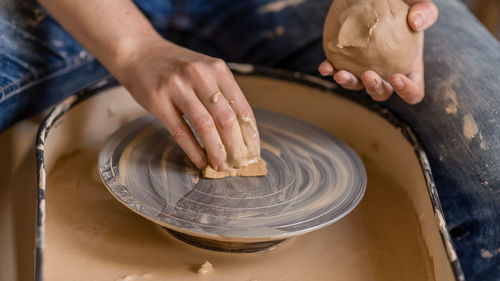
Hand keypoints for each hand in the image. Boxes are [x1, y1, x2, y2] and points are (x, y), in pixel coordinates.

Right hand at [115, 36, 259, 169]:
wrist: (138, 51)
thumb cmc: (175, 66)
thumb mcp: (204, 70)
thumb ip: (221, 93)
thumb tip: (241, 131)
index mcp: (217, 69)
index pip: (242, 107)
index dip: (250, 134)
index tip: (254, 152)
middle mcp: (200, 75)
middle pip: (226, 118)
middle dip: (236, 147)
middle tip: (240, 164)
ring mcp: (178, 87)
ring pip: (205, 126)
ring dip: (216, 151)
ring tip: (222, 167)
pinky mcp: (158, 100)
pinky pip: (180, 131)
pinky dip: (193, 150)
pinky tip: (200, 161)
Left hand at [319, 0, 438, 103]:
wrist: (377, 0)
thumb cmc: (404, 5)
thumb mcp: (418, 5)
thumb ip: (425, 11)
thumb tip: (416, 22)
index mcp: (408, 68)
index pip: (412, 92)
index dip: (406, 91)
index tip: (396, 77)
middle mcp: (385, 74)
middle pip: (381, 93)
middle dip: (374, 88)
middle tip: (368, 74)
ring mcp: (364, 69)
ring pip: (356, 86)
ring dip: (348, 84)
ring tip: (340, 74)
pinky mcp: (346, 61)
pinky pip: (337, 70)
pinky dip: (330, 71)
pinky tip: (325, 67)